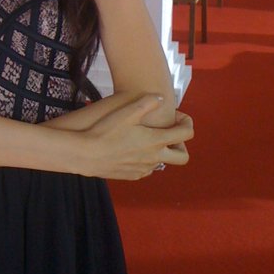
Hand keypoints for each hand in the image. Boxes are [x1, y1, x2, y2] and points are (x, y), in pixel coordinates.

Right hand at [77, 95, 193, 179]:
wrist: (86, 154)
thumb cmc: (105, 131)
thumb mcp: (125, 112)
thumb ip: (146, 103)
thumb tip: (160, 98)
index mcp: (156, 140)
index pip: (185, 134)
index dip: (187, 123)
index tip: (179, 117)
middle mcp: (154, 157)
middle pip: (183, 157)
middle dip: (181, 144)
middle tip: (169, 134)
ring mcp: (144, 169)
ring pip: (163, 162)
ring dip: (161, 151)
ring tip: (146, 139)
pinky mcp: (134, 175)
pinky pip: (148, 169)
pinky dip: (147, 159)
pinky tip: (133, 150)